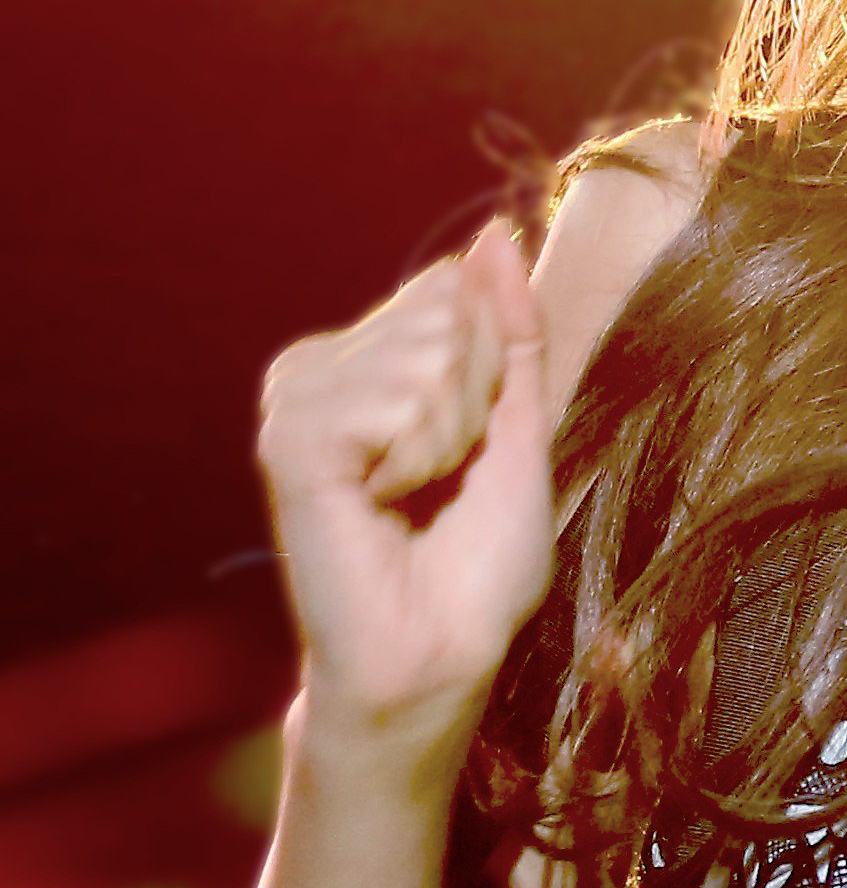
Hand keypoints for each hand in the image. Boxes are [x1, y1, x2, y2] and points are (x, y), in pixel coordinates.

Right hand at [258, 219, 557, 761]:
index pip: (455, 289)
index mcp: (365, 360)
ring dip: (449, 436)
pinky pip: (392, 401)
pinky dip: (415, 458)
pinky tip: (382, 506)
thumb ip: (508, 330)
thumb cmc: (476, 562)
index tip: (468, 451)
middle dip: (475, 400)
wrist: (439, 654)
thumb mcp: (516, 427)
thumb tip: (495, 234)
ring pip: (426, 354)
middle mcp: (319, 367)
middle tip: (442, 481)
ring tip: (413, 498)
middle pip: (446, 309)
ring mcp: (297, 400)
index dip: (492, 371)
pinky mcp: (288, 439)